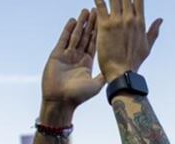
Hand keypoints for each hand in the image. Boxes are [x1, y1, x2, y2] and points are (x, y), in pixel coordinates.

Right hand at [40, 8, 105, 125]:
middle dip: (90, 24)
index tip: (103, 21)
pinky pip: (63, 40)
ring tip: (85, 11)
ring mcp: (67, 55)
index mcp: (87, 63)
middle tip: (95, 11)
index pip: (94, 43)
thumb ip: (104, 75)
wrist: (60, 101)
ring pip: (75, 36)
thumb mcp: (95, 84)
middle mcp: (77, 57)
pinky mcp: (56, 55)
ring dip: (81, 24)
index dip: (98, 32)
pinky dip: (68, 30)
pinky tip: (73, 21)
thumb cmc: (78, 96)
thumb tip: (118, 70)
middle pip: (85, 37)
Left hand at [94, 0, 162, 82]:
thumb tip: (160, 20)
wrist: (122, 73)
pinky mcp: (105, 25)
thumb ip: (153, 31)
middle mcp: (129, 19)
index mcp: (140, 22)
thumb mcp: (147, 46)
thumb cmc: (133, 62)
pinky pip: (101, 6)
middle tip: (118, 0)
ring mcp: (117, 21)